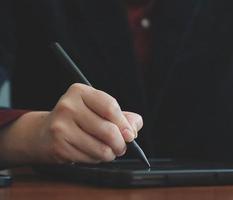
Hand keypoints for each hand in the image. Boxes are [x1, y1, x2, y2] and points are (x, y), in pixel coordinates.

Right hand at [0, 83, 142, 164]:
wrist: (43, 134)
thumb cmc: (78, 120)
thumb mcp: (98, 110)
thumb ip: (122, 116)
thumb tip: (135, 125)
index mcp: (80, 92)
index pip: (110, 106)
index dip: (124, 124)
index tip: (131, 135)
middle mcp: (68, 106)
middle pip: (108, 130)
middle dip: (121, 144)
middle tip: (121, 147)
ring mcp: (61, 127)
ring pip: (101, 148)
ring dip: (110, 154)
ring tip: (108, 151)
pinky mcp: (59, 146)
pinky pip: (89, 158)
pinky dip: (96, 159)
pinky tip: (91, 153)